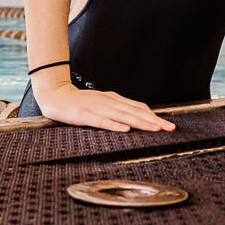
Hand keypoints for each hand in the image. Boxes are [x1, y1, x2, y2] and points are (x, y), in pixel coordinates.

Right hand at [36, 84, 173, 132]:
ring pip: (123, 116)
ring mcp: (97, 108)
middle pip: (135, 112)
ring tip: (154, 129)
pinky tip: (124, 129)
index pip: (138, 107)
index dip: (153, 116)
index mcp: (114, 99)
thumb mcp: (103, 103)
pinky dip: (114, 125)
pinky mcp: (85, 115)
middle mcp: (109, 102)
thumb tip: (137, 117)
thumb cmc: (80, 102)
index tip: (167, 124)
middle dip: (153, 121)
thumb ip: (118, 109)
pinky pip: (102, 121)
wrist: (56, 95)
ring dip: (140, 123)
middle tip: (168, 128)